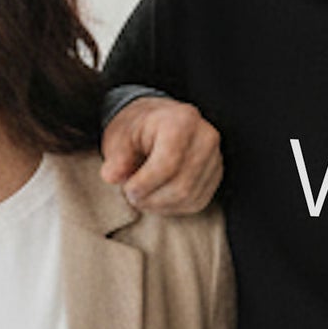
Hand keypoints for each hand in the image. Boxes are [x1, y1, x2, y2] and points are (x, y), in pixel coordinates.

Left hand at [100, 95, 222, 215]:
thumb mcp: (120, 136)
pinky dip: (173, 207)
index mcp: (182, 122)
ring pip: (189, 196)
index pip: (168, 164)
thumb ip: (116, 157)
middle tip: (131, 195)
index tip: (127, 188)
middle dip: (151, 198)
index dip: (144, 184)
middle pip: (181, 185)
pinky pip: (197, 202)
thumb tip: (112, 177)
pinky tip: (156, 198)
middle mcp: (205, 138)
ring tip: (141, 196)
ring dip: (160, 205)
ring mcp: (215, 157)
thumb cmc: (137, 128)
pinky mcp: (215, 174)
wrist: (158, 121)